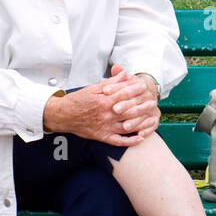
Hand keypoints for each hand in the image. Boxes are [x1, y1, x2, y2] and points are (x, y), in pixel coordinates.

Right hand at [44, 66, 159, 144]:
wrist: (63, 115)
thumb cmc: (78, 100)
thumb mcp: (93, 88)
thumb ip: (111, 82)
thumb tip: (124, 74)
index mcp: (103, 101)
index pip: (124, 94)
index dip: (135, 90)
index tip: (144, 86)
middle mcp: (105, 115)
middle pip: (128, 111)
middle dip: (142, 106)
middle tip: (153, 102)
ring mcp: (104, 127)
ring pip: (127, 126)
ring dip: (141, 124)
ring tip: (152, 119)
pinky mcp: (102, 137)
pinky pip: (118, 141)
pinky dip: (130, 141)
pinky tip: (141, 138)